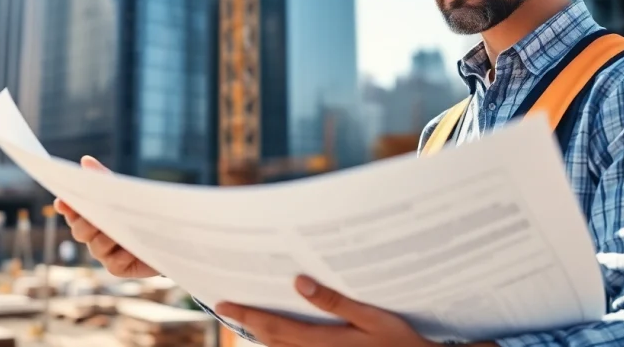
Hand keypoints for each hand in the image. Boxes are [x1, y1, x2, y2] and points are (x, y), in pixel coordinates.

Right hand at [53, 155, 159, 278]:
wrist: (173, 235)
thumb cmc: (144, 210)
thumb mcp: (126, 193)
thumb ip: (104, 180)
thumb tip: (86, 161)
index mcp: (92, 215)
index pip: (73, 211)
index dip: (66, 206)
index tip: (63, 201)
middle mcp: (94, 235)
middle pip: (79, 231)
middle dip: (86, 223)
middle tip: (96, 216)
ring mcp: (105, 253)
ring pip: (95, 247)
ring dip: (106, 238)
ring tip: (119, 231)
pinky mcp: (118, 267)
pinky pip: (112, 263)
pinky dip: (122, 254)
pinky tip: (132, 249)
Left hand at [214, 275, 443, 346]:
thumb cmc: (401, 343)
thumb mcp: (372, 318)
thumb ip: (335, 302)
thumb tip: (300, 283)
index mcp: (323, 343)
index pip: (274, 328)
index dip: (246, 315)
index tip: (223, 304)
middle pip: (271, 341)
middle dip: (248, 324)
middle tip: (226, 307)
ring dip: (263, 335)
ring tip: (248, 317)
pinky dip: (282, 344)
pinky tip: (281, 333)